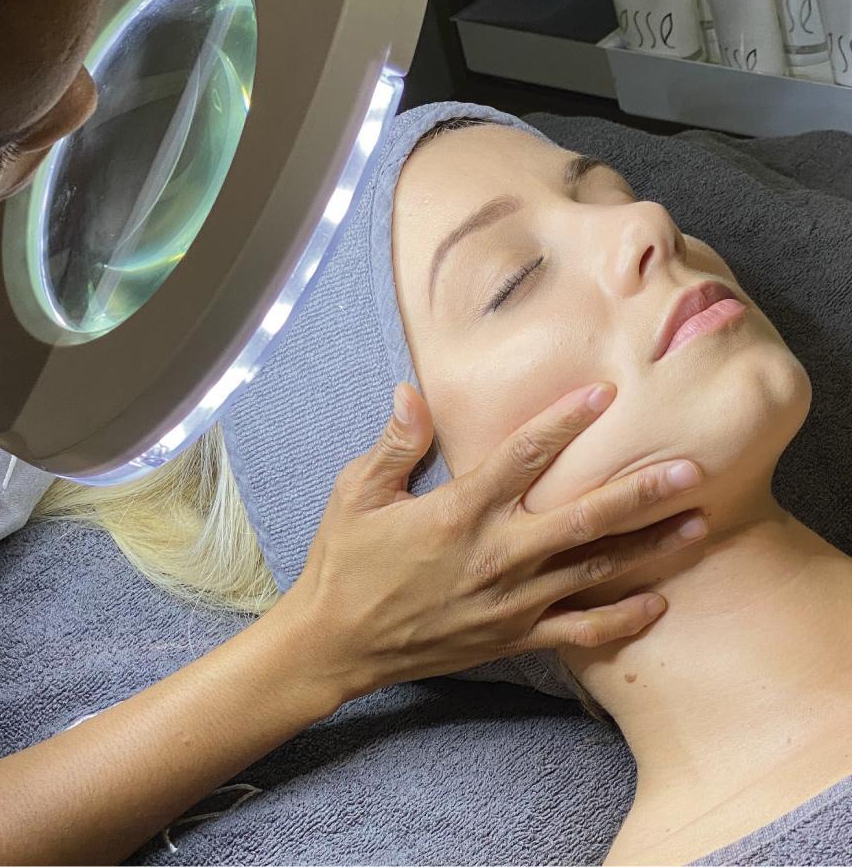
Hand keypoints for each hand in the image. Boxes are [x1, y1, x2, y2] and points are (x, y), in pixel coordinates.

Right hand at [280, 381, 705, 700]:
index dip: (565, 421)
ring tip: (698, 524)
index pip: (523, 456)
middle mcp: (495, 555)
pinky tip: (659, 602)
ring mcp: (510, 601)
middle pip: (582, 518)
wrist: (337, 644)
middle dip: (640, 492)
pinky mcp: (512, 637)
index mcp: (458, 512)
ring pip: (594, 572)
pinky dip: (622, 621)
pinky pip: (579, 633)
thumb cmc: (344, 563)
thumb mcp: (355, 494)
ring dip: (649, 548)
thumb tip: (413, 391)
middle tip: (692, 470)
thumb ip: (394, 444)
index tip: (605, 393)